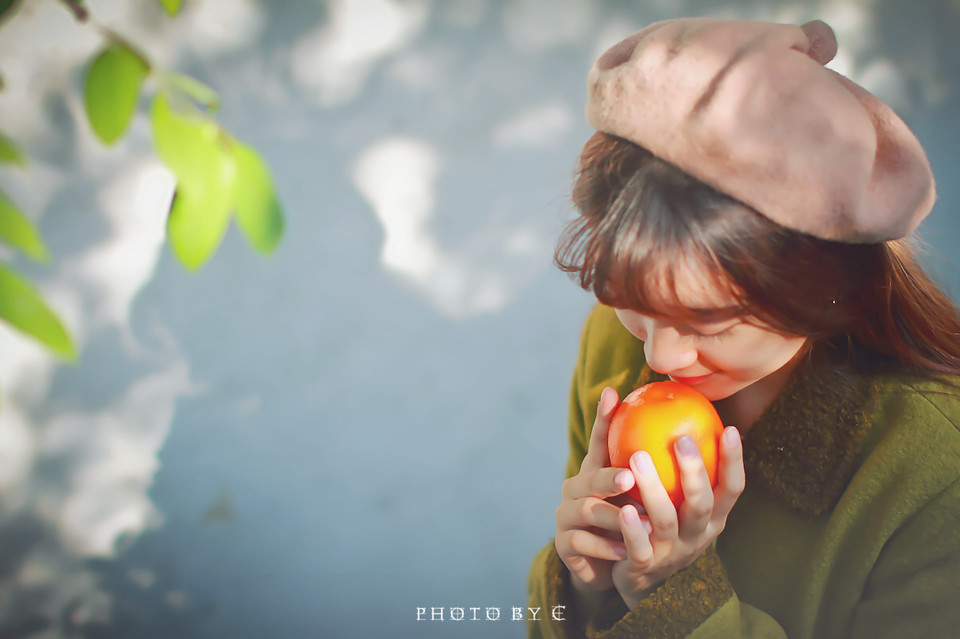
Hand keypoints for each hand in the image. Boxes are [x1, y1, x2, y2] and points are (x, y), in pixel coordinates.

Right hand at [555, 387, 643, 591]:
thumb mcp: (643, 493)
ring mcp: (566, 517)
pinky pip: (583, 544)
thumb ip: (661, 466)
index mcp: (595, 470)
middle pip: (590, 479)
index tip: (613, 394)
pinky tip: (626, 549)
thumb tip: (696, 427)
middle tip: (631, 475)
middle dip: (609, 476)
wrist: (603, 566)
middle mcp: (576, 490)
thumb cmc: (629, 521)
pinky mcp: (563, 545)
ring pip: (587, 512)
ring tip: (642, 522)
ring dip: (614, 518)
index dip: (603, 417)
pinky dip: (606, 546)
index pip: (598, 440)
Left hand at [612, 426, 744, 607]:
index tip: (730, 428)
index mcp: (711, 518)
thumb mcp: (679, 499)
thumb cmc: (660, 525)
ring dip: (654, 489)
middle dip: (695, 471)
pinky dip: (632, 529)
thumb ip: (680, 467)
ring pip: (667, 521)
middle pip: (702, 503)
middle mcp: (697, 536)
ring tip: (638, 457)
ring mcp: (672, 553)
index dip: (734, 461)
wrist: (640, 579)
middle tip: (682, 438)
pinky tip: (623, 508)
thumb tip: (679, 410)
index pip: (732, 489)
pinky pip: (639, 548)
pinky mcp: (644, 567)